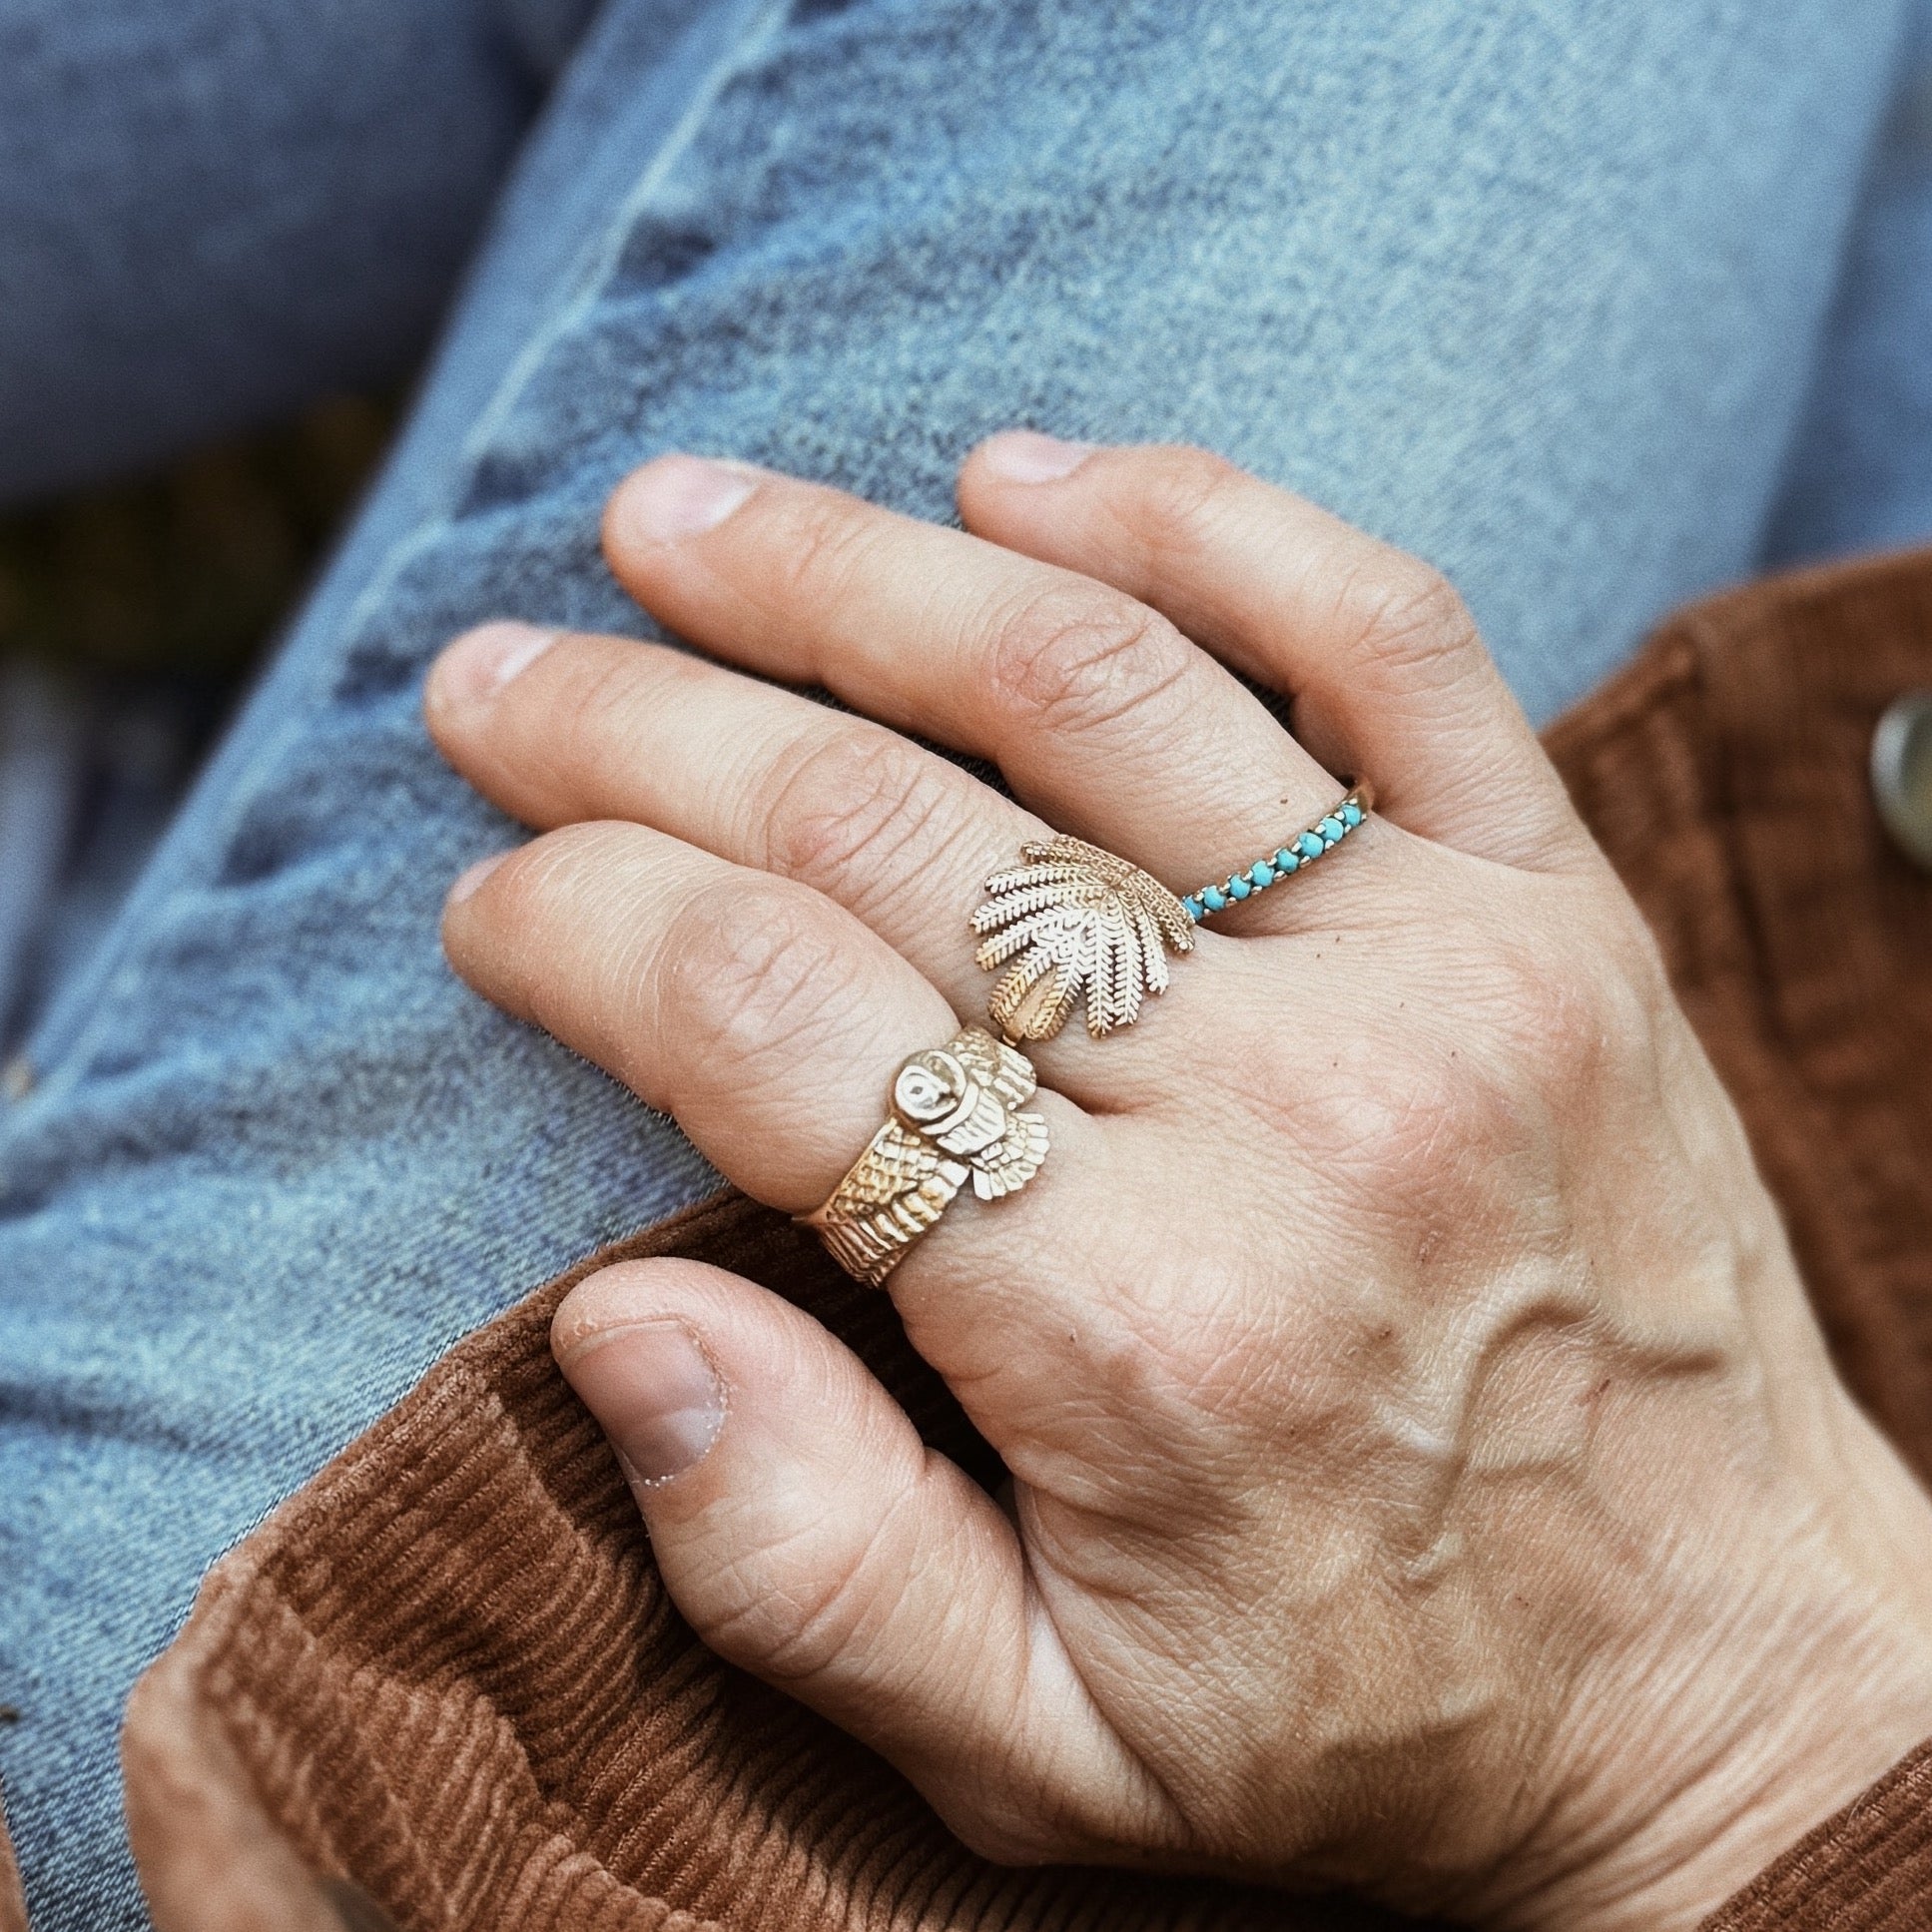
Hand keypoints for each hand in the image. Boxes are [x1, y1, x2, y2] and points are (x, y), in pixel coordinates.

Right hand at [424, 435, 1931, 1928]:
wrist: (1731, 1673)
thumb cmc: (1368, 1721)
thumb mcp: (1044, 1747)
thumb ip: (801, 1557)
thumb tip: (609, 1318)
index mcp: (1134, 1326)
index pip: (771, 1027)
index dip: (589, 927)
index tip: (494, 898)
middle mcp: (1291, 1110)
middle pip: (886, 829)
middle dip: (642, 728)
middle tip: (495, 679)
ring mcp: (1442, 970)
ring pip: (1091, 687)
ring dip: (850, 575)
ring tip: (681, 520)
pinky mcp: (1551, 902)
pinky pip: (1380, 634)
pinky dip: (1193, 521)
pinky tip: (1022, 476)